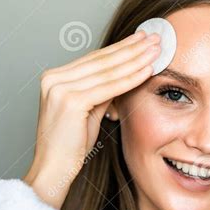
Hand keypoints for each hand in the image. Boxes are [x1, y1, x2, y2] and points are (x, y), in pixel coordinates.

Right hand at [23, 30, 160, 208]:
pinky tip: (147, 70)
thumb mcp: (88, 113)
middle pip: (101, 60)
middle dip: (131, 48)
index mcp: (53, 78)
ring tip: (157, 50)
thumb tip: (123, 76)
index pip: (94, 59)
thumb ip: (102, 93)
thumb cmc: (69, 148)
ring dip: (135, 59)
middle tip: (156, 38)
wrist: (52, 171)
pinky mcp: (70, 101)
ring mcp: (59, 88)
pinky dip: (130, 78)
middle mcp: (53, 79)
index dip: (120, 49)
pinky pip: (108, 87)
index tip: (142, 40)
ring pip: (107, 71)